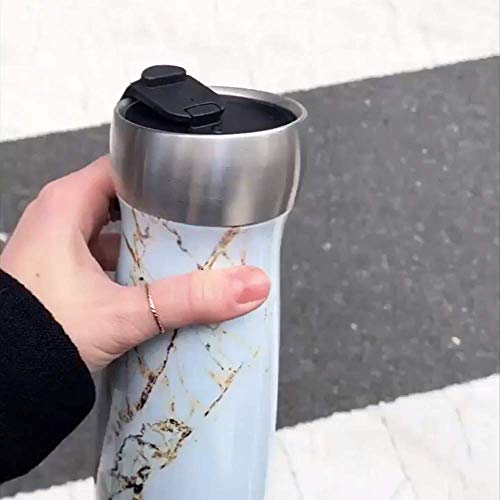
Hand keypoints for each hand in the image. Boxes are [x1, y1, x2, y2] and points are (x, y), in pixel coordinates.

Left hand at [0, 157, 269, 371]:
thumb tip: (243, 287)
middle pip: (126, 201)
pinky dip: (130, 268)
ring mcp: (59, 248)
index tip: (195, 187)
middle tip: (198, 228)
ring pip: (116, 232)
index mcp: (66, 206)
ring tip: (182, 258)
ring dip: (146, 246)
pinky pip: (106, 258)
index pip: (125, 168)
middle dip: (163, 216)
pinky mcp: (63, 275)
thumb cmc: (32, 337)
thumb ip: (187, 300)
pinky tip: (153, 286)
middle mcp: (59, 220)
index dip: (162, 174)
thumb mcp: (122, 314)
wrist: (0, 385)